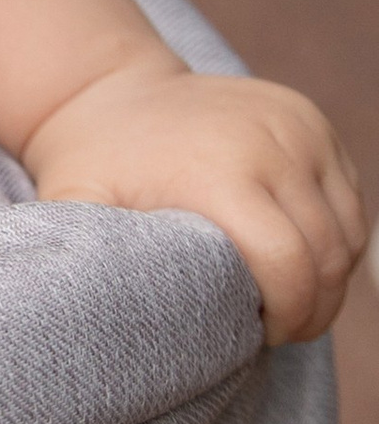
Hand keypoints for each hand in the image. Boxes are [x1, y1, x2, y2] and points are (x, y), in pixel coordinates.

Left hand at [22, 61, 364, 343]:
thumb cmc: (91, 162)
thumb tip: (78, 325)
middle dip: (315, 307)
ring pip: (348, 230)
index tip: (262, 336)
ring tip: (295, 302)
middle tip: (284, 331)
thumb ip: (79, 257)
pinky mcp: (310, 119)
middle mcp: (269, 142)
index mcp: (218, 171)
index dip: (288, 315)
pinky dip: (338, 237)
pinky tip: (303, 259)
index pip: (288, 264)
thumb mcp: (74, 205)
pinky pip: (348, 198)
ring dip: (332, 277)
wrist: (110, 88)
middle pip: (327, 254)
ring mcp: (297, 125)